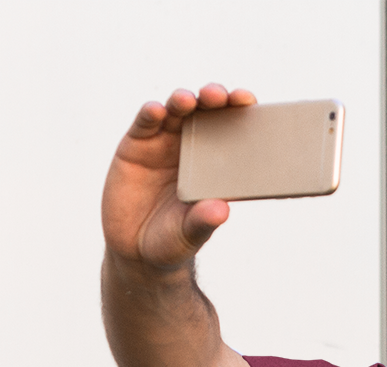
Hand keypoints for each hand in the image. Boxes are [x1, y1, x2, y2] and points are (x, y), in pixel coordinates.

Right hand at [104, 84, 255, 270]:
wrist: (136, 250)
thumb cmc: (173, 240)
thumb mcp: (190, 233)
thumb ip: (204, 221)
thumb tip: (222, 210)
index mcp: (215, 166)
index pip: (232, 132)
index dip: (240, 114)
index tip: (250, 102)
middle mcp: (192, 149)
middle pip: (206, 114)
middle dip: (214, 100)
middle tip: (222, 95)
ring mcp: (163, 144)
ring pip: (176, 113)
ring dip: (183, 101)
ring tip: (189, 100)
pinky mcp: (136, 146)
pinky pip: (145, 124)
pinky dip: (151, 114)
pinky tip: (157, 110)